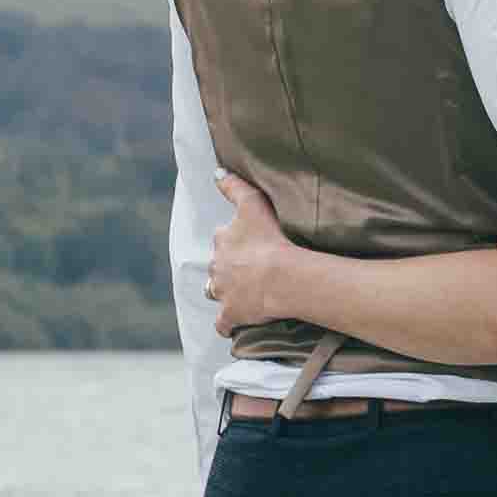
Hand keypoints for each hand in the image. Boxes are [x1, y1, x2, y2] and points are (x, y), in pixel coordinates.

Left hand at [211, 175, 333, 326]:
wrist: (281, 275)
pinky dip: (227, 324)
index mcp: (223, 241)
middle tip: (248, 271)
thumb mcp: (253, 203)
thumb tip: (215, 172)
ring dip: (224, 293)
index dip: (234, 242)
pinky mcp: (231, 314)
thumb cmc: (271, 237)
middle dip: (227, 269)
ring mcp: (223, 292)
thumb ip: (234, 186)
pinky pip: (223, 324)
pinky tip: (234, 324)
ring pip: (215, 293)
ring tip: (241, 294)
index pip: (223, 239)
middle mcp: (217, 267)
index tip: (248, 245)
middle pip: (217, 267)